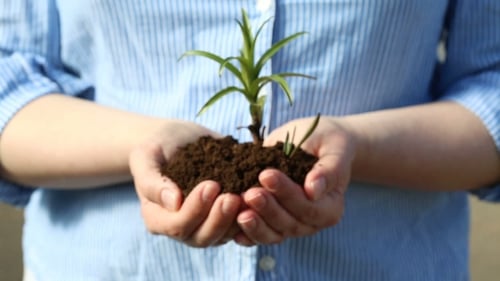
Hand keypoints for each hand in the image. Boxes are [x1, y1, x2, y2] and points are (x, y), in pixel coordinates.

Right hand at [129, 120, 241, 246]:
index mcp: (157, 218)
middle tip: (233, 196)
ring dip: (237, 220)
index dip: (195, 209)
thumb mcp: (146, 156)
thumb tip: (173, 202)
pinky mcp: (223, 218)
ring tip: (249, 197)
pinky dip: (249, 215)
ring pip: (223, 236)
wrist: (178, 140)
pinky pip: (238, 226)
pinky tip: (259, 197)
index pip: (177, 225)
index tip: (211, 185)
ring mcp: (203, 226)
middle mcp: (181, 228)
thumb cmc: (157, 147)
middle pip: (202, 237)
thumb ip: (152, 181)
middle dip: (219, 218)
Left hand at [234, 116, 356, 245]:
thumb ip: (329, 170)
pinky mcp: (273, 222)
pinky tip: (232, 229)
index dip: (287, 194)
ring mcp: (291, 225)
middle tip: (250, 193)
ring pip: (273, 234)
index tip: (266, 174)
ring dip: (255, 225)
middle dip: (268, 209)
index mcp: (330, 207)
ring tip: (239, 210)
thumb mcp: (335, 149)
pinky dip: (246, 234)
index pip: (309, 207)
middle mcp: (312, 222)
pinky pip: (260, 234)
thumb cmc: (328, 143)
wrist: (315, 142)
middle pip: (289, 224)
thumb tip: (314, 190)